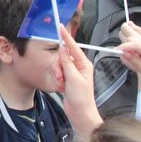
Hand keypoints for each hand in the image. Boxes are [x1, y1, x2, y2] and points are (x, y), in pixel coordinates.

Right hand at [57, 25, 102, 139]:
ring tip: (62, 83)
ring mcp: (72, 73)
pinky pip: (57, 73)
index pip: (73, 47)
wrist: (80, 114)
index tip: (60, 27)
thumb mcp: (73, 79)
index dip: (66, 37)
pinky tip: (61, 87)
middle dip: (58, 66)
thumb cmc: (82, 99)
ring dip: (57, 74)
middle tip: (61, 76)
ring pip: (58, 65)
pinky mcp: (66, 79)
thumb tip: (62, 49)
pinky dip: (57, 79)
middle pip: (62, 57)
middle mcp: (78, 67)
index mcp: (84, 64)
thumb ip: (67, 63)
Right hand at [117, 21, 140, 86]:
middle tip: (118, 47)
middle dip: (124, 36)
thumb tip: (124, 54)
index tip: (116, 52)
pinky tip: (131, 25)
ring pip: (137, 32)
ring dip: (128, 31)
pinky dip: (135, 29)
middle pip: (133, 35)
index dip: (123, 47)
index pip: (134, 44)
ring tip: (122, 31)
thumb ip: (135, 63)